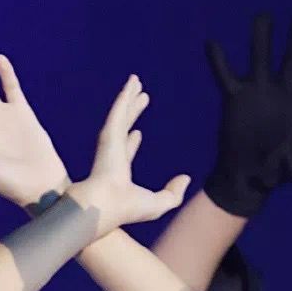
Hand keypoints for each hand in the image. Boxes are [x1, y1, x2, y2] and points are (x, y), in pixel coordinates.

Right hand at [71, 75, 190, 234]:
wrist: (105, 205)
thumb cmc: (126, 209)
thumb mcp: (157, 204)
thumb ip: (173, 194)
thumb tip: (186, 178)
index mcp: (120, 172)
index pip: (126, 152)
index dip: (131, 142)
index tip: (138, 133)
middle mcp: (113, 155)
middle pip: (124, 127)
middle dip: (132, 112)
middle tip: (141, 97)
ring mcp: (110, 143)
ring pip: (121, 114)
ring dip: (128, 98)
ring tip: (135, 81)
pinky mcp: (109, 134)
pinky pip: (119, 109)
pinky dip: (125, 96)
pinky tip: (132, 82)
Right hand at [205, 13, 291, 216]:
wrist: (245, 176)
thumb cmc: (272, 173)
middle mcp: (281, 94)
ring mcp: (258, 92)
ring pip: (261, 59)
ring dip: (261, 39)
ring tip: (263, 18)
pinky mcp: (235, 97)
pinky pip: (225, 75)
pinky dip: (218, 60)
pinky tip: (211, 44)